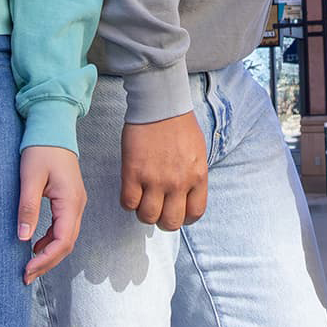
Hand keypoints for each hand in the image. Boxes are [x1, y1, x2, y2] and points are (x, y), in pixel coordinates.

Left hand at [17, 145, 84, 284]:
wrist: (53, 127)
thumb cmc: (41, 148)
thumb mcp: (30, 178)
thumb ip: (27, 208)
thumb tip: (23, 237)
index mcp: (70, 200)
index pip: (62, 241)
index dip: (45, 260)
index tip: (27, 270)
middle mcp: (78, 204)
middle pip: (67, 244)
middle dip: (47, 262)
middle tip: (26, 275)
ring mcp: (76, 202)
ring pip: (67, 237)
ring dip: (50, 254)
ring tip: (30, 265)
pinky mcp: (70, 199)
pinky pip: (64, 227)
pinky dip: (51, 241)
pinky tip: (37, 245)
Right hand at [120, 113, 206, 230]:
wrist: (160, 104)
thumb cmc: (179, 125)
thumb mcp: (197, 153)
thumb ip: (193, 176)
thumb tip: (186, 194)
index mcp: (198, 177)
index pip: (195, 214)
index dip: (184, 218)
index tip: (176, 212)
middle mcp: (178, 182)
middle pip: (171, 222)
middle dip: (163, 221)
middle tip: (157, 209)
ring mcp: (155, 179)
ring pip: (148, 216)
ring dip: (143, 212)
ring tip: (142, 199)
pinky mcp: (134, 172)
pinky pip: (128, 202)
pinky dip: (128, 201)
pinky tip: (131, 189)